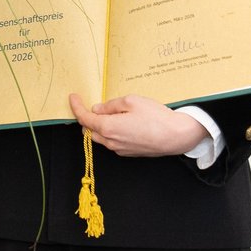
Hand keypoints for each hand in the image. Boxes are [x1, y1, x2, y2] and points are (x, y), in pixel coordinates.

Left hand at [70, 93, 206, 157]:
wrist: (177, 136)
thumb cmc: (156, 117)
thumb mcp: (131, 101)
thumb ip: (110, 105)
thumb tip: (97, 109)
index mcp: (108, 128)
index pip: (84, 118)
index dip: (76, 107)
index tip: (73, 97)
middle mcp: (111, 142)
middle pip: (89, 130)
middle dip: (87, 118)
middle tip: (93, 105)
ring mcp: (120, 149)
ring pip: (101, 137)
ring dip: (99, 126)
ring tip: (111, 114)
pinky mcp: (129, 153)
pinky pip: (113, 142)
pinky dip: (111, 133)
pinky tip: (123, 123)